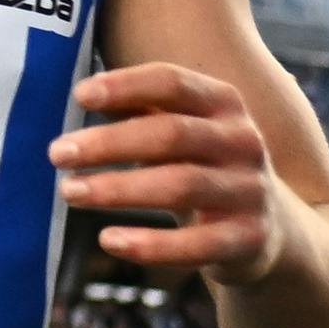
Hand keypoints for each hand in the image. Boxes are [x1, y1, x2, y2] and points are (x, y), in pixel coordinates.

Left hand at [45, 61, 288, 272]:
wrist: (271, 229)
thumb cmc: (204, 166)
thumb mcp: (182, 131)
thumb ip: (140, 110)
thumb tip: (85, 94)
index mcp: (224, 104)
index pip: (173, 82)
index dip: (126, 85)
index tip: (79, 95)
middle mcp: (243, 141)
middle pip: (171, 134)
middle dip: (109, 143)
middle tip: (57, 153)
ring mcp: (250, 191)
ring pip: (180, 186)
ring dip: (118, 189)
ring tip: (69, 191)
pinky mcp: (249, 239)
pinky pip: (196, 245)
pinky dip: (150, 244)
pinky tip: (108, 239)